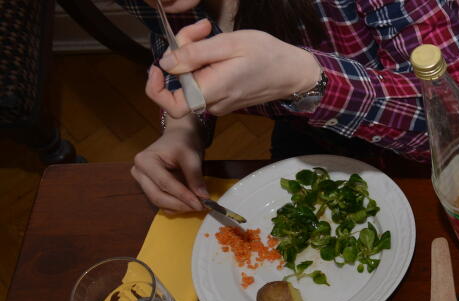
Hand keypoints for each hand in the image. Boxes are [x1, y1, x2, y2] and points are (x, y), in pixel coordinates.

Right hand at [130, 122, 206, 211]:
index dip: (183, 196)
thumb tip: (203, 198)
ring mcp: (142, 181)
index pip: (164, 183)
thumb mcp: (191, 157)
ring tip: (197, 204)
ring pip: (159, 202)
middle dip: (180, 204)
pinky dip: (176, 206)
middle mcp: (139, 172)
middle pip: (158, 196)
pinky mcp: (149, 188)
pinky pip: (162, 203)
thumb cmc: (183, 143)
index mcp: (145, 161)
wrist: (179, 137)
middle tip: (201, 207)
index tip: (201, 204)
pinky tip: (189, 203)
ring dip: (179, 207)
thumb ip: (195, 177)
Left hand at [148, 20, 322, 117]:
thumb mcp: (231, 44)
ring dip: (193, 55)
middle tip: (199, 30)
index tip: (157, 66)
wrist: (295, 73)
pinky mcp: (226, 98)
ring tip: (210, 32)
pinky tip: (218, 46)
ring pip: (192, 81)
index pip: (172, 105)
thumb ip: (195, 53)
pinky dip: (204, 63)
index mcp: (213, 90)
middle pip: (181, 83)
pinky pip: (205, 82)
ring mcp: (221, 103)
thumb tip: (166, 63)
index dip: (156, 88)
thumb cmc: (268, 55)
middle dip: (181, 54)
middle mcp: (214, 102)